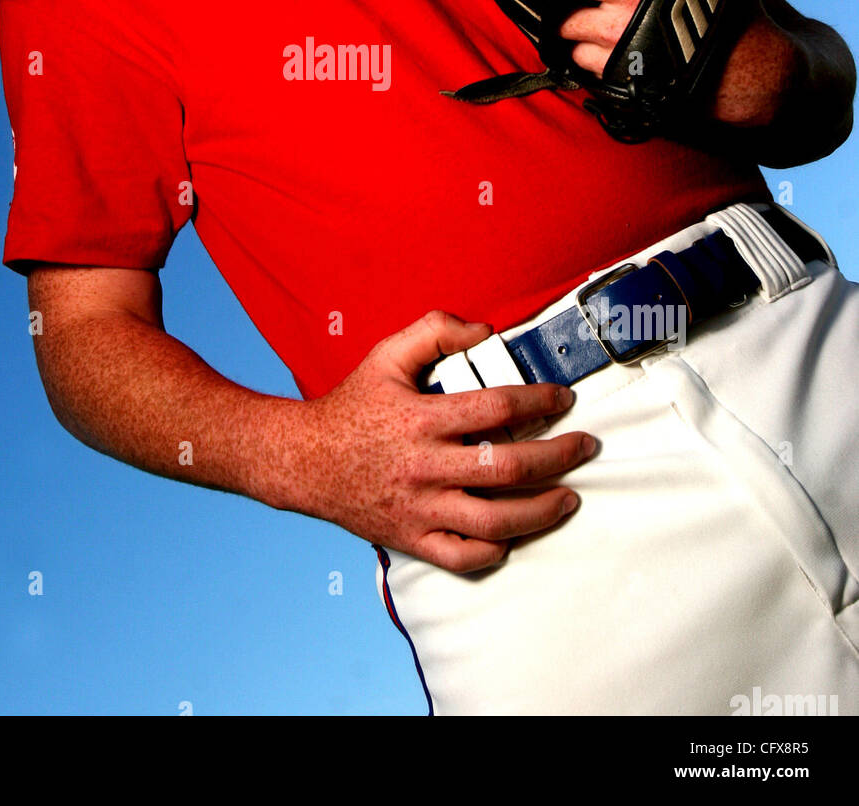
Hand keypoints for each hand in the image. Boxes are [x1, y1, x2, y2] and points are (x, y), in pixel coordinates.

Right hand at [300, 310, 595, 572]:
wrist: (304, 460)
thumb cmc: (351, 406)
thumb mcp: (386, 355)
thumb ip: (434, 332)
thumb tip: (485, 331)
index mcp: (421, 419)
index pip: (497, 408)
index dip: (540, 401)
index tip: (563, 398)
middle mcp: (424, 467)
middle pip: (508, 468)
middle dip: (558, 457)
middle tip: (585, 447)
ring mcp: (419, 508)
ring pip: (495, 520)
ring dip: (542, 510)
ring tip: (568, 497)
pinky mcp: (412, 539)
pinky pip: (463, 557)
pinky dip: (496, 550)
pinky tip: (516, 534)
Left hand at [557, 0, 796, 125]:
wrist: (758, 74)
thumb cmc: (737, 19)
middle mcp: (622, 24)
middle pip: (569, 21)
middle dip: (569, 18)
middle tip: (572, 15)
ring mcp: (622, 61)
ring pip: (576, 55)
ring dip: (579, 48)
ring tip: (591, 42)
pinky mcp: (628, 91)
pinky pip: (594, 82)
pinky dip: (595, 73)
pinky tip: (606, 64)